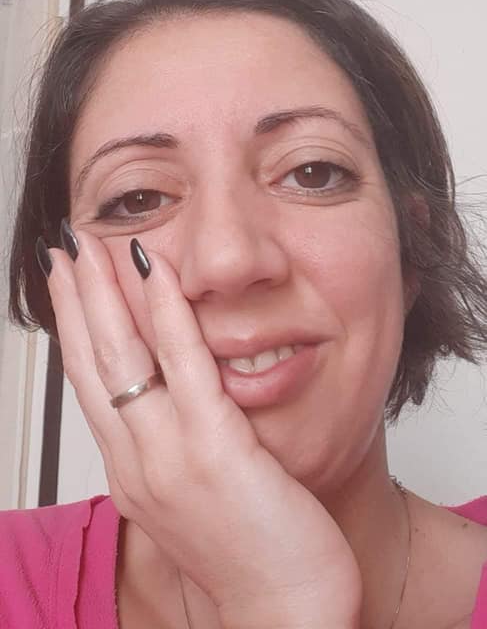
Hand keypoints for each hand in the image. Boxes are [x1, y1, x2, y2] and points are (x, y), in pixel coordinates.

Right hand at [46, 229, 361, 627]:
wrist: (287, 615)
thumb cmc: (255, 558)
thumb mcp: (199, 496)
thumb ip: (178, 445)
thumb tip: (176, 401)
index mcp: (133, 472)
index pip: (92, 383)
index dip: (76, 327)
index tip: (68, 284)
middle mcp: (137, 463)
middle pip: (94, 362)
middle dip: (76, 298)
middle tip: (67, 248)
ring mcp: (169, 458)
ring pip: (124, 357)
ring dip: (105, 291)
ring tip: (93, 245)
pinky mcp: (213, 452)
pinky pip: (185, 368)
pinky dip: (167, 314)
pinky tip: (157, 274)